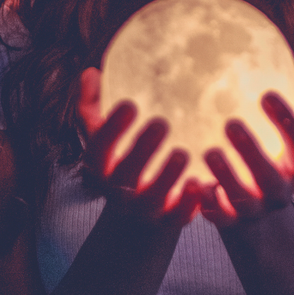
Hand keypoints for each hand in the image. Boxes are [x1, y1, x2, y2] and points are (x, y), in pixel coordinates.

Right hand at [78, 67, 201, 225]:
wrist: (135, 217)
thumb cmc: (122, 161)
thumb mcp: (104, 138)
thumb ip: (94, 107)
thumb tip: (91, 73)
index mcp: (101, 166)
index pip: (100, 148)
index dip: (113, 128)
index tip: (130, 104)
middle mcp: (119, 190)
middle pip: (126, 174)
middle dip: (142, 150)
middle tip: (161, 123)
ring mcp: (144, 208)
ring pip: (154, 197)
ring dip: (167, 176)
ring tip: (182, 153)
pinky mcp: (169, 221)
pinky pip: (179, 216)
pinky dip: (190, 203)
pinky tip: (202, 183)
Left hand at [201, 61, 293, 227]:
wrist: (256, 212)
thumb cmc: (272, 156)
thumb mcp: (288, 133)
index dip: (288, 123)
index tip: (267, 94)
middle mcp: (280, 191)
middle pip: (271, 177)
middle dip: (252, 152)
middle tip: (231, 123)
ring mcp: (255, 210)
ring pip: (243, 199)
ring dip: (226, 176)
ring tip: (209, 151)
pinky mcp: (230, 222)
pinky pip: (218, 216)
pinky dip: (207, 202)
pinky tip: (192, 182)